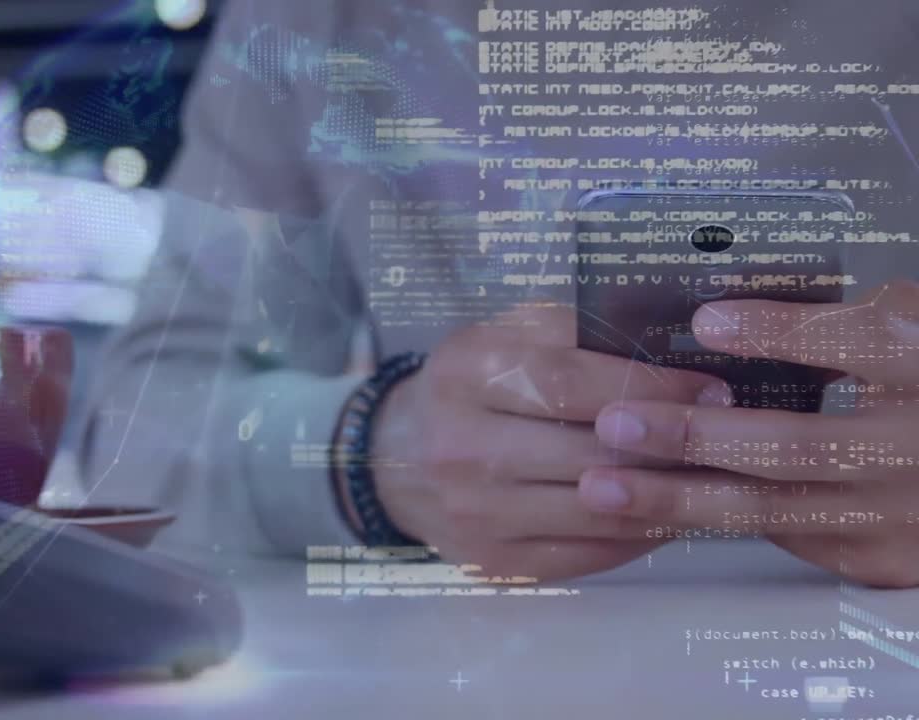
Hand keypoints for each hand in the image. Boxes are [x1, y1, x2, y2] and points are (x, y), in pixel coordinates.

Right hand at [370, 306, 734, 581]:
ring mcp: (475, 513)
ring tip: (719, 475)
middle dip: (675, 444)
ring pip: (601, 510)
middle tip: (735, 435)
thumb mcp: (501, 336)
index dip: (650, 386)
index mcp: (463, 373)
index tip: (713, 389)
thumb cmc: (469, 387)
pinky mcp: (496, 562)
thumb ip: (569, 331)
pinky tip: (673, 510)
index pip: (569, 382)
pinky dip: (641, 532)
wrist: (394, 460)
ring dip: (671, 495)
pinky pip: (591, 553)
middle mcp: (461, 446)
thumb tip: (671, 338)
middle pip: (592, 452)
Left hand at [578, 281, 918, 587]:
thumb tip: (710, 315)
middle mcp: (912, 448)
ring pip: (771, 508)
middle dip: (695, 436)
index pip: (856, 343)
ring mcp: (895, 514)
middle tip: (614, 424)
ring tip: (602, 488)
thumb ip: (823, 322)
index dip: (779, 333)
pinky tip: (643, 512)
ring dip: (677, 499)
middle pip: (794, 446)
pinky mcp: (874, 558)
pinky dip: (705, 520)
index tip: (703, 321)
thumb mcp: (900, 329)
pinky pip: (776, 536)